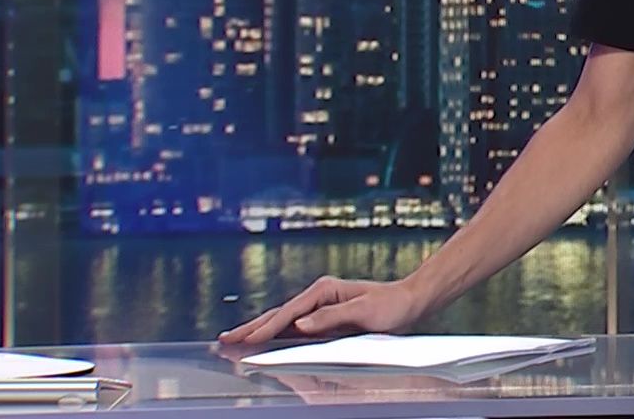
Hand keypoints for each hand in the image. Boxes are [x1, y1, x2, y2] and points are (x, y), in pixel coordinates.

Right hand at [217, 276, 427, 345]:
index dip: (263, 329)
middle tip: (224, 340)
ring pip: (282, 322)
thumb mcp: (363, 312)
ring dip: (258, 332)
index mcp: (324, 291)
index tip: (243, 340)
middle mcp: (318, 296)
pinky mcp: (325, 317)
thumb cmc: (391, 306)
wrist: (410, 301)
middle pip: (277, 315)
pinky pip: (295, 329)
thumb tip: (299, 324)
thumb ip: (330, 318)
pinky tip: (264, 343)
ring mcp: (320, 306)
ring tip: (235, 341)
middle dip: (250, 328)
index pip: (287, 315)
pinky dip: (276, 336)